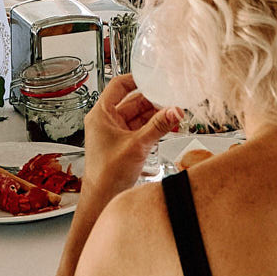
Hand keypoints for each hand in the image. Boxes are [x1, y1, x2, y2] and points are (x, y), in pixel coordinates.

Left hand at [82, 73, 179, 197]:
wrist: (102, 199)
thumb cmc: (106, 175)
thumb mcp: (137, 146)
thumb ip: (159, 126)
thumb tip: (175, 111)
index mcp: (101, 114)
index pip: (118, 86)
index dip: (136, 78)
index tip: (153, 76)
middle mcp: (107, 121)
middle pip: (133, 101)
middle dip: (154, 101)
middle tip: (173, 99)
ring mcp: (116, 133)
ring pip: (139, 116)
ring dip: (156, 115)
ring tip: (174, 114)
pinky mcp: (124, 144)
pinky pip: (141, 129)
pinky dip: (154, 127)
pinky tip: (168, 127)